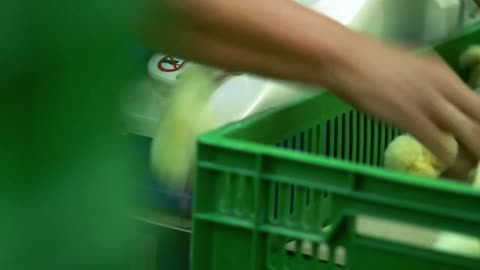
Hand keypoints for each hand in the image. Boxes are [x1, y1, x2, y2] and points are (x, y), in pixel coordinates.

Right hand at [330, 40, 479, 164]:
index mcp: (443, 74)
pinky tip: (451, 170)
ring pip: (468, 135)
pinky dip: (450, 161)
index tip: (474, 139)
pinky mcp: (411, 118)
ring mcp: (429, 102)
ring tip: (470, 172)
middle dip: (479, 142)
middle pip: (479, 119)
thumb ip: (424, 86)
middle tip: (476, 159)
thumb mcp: (407, 70)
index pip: (478, 105)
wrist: (346, 59)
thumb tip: (430, 102)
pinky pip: (441, 145)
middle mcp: (443, 86)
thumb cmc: (367, 63)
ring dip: (472, 156)